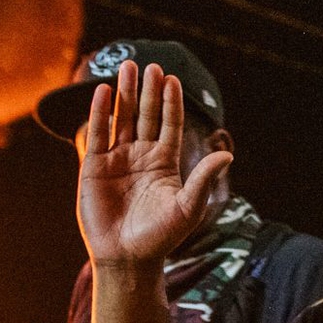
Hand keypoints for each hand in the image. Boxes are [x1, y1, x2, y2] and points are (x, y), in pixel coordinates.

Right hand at [77, 60, 231, 266]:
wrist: (128, 257)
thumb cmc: (161, 236)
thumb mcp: (188, 207)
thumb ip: (204, 178)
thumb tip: (228, 154)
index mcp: (164, 162)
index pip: (169, 124)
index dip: (171, 102)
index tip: (173, 79)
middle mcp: (141, 156)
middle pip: (146, 115)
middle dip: (148, 90)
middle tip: (151, 65)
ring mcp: (117, 159)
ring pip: (122, 119)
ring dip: (125, 94)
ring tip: (128, 68)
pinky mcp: (94, 167)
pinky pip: (97, 134)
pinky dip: (99, 113)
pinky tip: (102, 92)